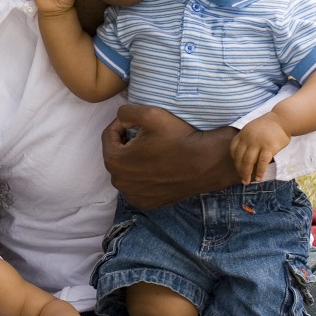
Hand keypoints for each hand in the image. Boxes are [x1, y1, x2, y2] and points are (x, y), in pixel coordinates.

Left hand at [102, 104, 239, 208]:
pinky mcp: (146, 203)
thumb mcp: (149, 113)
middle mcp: (119, 182)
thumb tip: (120, 118)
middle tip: (146, 136)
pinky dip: (142, 176)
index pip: (109, 136)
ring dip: (133, 159)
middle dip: (126, 143)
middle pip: (116, 154)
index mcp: (114, 161)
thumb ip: (125, 112)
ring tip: (152, 151)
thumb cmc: (178, 137)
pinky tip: (157, 167)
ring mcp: (133, 195)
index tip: (137, 122)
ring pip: (126, 170)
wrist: (206, 162)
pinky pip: (137, 185)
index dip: (122, 125)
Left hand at [230, 112, 289, 183]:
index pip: (233, 149)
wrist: (282, 119)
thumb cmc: (268, 126)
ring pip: (248, 161)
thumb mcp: (252, 129)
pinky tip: (259, 178)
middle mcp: (248, 138)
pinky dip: (260, 172)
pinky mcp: (269, 147)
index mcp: (243, 134)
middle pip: (240, 157)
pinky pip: (262, 162)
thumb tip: (243, 156)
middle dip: (239, 170)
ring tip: (247, 181)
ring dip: (247, 173)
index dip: (234, 160)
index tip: (237, 167)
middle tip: (242, 179)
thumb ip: (246, 140)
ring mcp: (258, 143)